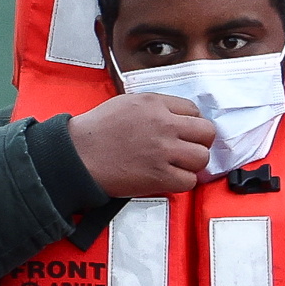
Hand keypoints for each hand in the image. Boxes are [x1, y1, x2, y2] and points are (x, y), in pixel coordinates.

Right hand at [64, 93, 215, 197]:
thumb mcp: (126, 103)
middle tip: (189, 149)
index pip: (194, 110)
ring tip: (178, 165)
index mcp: (154, 103)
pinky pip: (189, 181)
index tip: (186, 132)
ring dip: (193, 164)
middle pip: (206, 132)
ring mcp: (163, 151)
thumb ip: (154, 107)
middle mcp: (163, 124)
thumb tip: (176, 117)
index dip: (193, 123)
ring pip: (202, 158)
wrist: (78, 155)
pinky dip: (182, 182)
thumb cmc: (96, 131)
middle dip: (201, 142)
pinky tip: (170, 178)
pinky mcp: (159, 176)